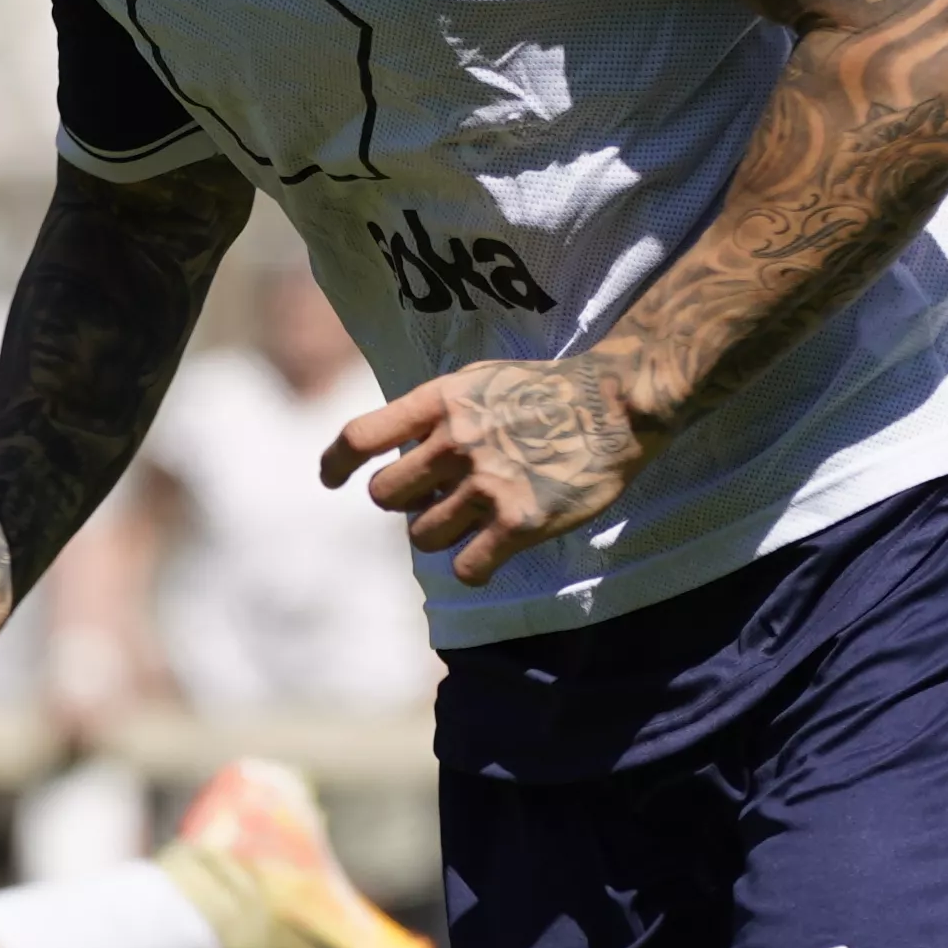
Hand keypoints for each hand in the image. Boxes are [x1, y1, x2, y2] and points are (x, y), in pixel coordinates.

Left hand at [330, 359, 639, 580]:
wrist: (617, 402)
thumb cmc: (546, 392)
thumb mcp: (479, 380)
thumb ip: (434, 414)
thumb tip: (397, 456)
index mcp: (441, 401)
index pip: (361, 436)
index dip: (336, 463)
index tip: (330, 480)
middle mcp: (455, 442)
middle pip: (386, 497)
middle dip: (405, 503)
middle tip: (437, 499)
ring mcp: (487, 483)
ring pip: (422, 536)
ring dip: (440, 535)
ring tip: (471, 521)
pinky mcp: (519, 522)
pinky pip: (466, 567)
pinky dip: (473, 567)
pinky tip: (491, 554)